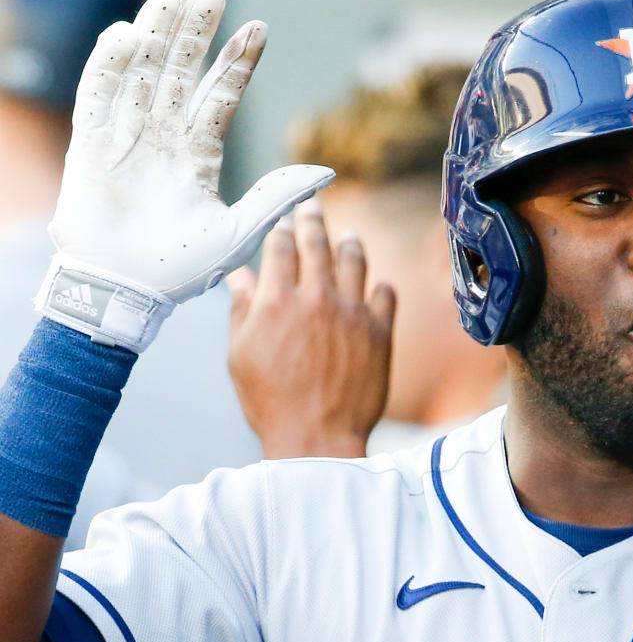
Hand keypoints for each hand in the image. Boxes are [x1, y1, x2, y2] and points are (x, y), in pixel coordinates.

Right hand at [42, 0, 332, 350]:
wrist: (127, 292)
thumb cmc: (181, 270)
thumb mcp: (240, 232)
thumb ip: (278, 198)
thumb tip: (328, 174)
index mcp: (197, 155)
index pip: (220, 97)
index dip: (237, 62)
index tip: (258, 27)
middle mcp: (163, 138)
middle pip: (181, 72)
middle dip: (196, 33)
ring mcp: (125, 136)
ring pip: (142, 71)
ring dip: (157, 33)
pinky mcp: (90, 144)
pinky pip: (98, 94)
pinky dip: (111, 64)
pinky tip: (129, 33)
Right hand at [227, 202, 395, 458]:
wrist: (318, 437)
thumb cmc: (271, 401)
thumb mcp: (241, 355)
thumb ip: (242, 310)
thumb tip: (238, 277)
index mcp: (277, 301)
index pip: (280, 247)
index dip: (280, 228)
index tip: (282, 218)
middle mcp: (317, 298)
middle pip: (317, 244)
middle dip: (313, 219)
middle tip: (313, 205)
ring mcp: (352, 313)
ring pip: (355, 261)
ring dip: (350, 245)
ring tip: (349, 237)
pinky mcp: (380, 332)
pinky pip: (385, 294)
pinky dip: (378, 286)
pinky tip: (375, 285)